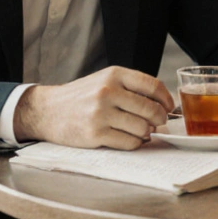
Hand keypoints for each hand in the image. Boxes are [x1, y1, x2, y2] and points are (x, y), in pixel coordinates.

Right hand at [14, 66, 172, 149]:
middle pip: (150, 109)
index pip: (152, 85)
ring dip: (147, 133)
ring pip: (142, 128)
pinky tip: (131, 139)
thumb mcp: (104, 80)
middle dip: (160, 119)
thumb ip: (130, 87)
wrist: (47, 110)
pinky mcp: (95, 134)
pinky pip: (129, 142)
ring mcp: (101, 114)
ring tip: (143, 131)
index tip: (170, 107)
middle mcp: (108, 92)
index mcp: (113, 75)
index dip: (166, 98)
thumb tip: (162, 103)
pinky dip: (135, 143)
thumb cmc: (80, 96)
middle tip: (158, 123)